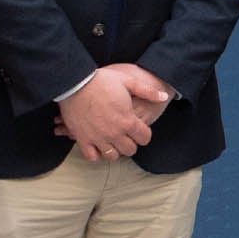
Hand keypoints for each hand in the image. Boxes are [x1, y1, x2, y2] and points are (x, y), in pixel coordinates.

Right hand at [55, 65, 170, 160]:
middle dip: (131, 143)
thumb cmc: (101, 80)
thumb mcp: (128, 81)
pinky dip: (96, 154)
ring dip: (114, 150)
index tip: (140, 129)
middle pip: (129, 150)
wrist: (74, 82)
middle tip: (126, 135)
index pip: (144, 138)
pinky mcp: (82, 139)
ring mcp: (98, 138)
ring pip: (112, 156)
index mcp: (127, 121)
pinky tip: (98, 145)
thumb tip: (163, 97)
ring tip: (113, 141)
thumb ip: (147, 91)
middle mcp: (114, 133)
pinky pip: (92, 156)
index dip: (144, 134)